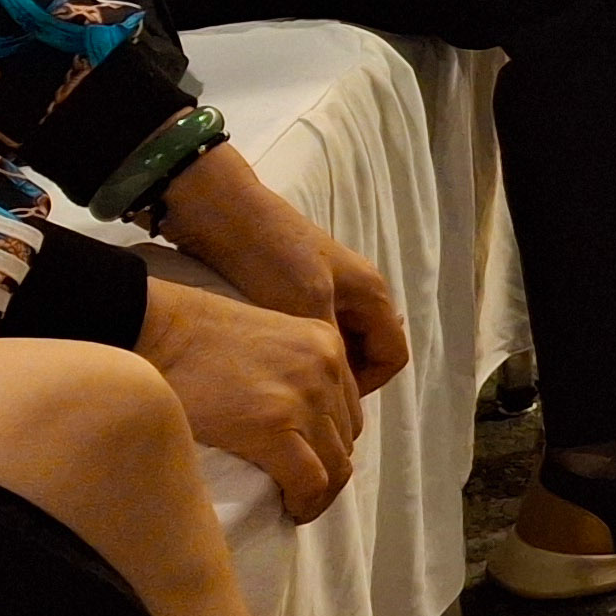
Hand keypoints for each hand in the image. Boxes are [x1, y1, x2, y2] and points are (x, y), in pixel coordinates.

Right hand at [136, 277, 362, 523]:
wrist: (157, 329)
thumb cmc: (196, 338)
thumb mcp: (267, 342)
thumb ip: (292, 373)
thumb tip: (297, 426)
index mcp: (326, 344)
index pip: (348, 410)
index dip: (329, 445)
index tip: (305, 466)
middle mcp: (327, 367)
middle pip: (345, 440)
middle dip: (324, 471)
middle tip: (293, 492)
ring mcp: (305, 396)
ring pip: (335, 465)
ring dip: (315, 490)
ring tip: (288, 501)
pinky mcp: (275, 426)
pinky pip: (310, 481)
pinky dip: (304, 504)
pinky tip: (287, 510)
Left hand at [154, 149, 408, 392]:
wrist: (222, 213)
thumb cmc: (270, 258)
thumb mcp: (306, 307)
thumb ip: (334, 350)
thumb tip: (345, 401)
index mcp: (371, 293)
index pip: (393, 356)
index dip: (369, 386)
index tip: (329, 402)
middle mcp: (356, 291)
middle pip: (367, 352)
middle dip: (343, 380)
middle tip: (304, 399)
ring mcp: (326, 289)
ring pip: (338, 344)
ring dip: (319, 366)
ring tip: (286, 385)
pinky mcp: (295, 290)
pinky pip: (312, 333)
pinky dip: (299, 352)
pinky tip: (270, 363)